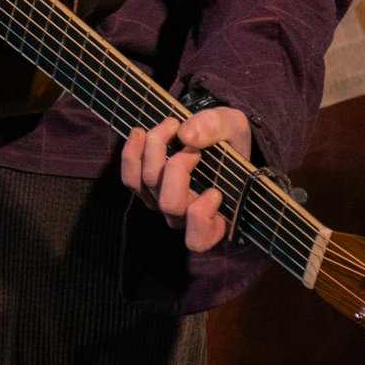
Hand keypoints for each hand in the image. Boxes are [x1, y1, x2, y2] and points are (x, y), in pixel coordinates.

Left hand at [122, 107, 253, 253]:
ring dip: (155, 151)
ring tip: (170, 126)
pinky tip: (140, 133)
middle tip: (191, 144)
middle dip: (178, 167)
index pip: (199, 238)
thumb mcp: (234, 127)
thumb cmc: (230, 141)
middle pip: (170, 203)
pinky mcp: (145, 187)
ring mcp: (161, 202)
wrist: (215, 135)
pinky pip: (130, 178)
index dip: (201, 215)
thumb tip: (186, 135)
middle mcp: (184, 216)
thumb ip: (216, 128)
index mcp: (215, 218)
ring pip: (147, 186)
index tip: (215, 191)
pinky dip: (131, 154)